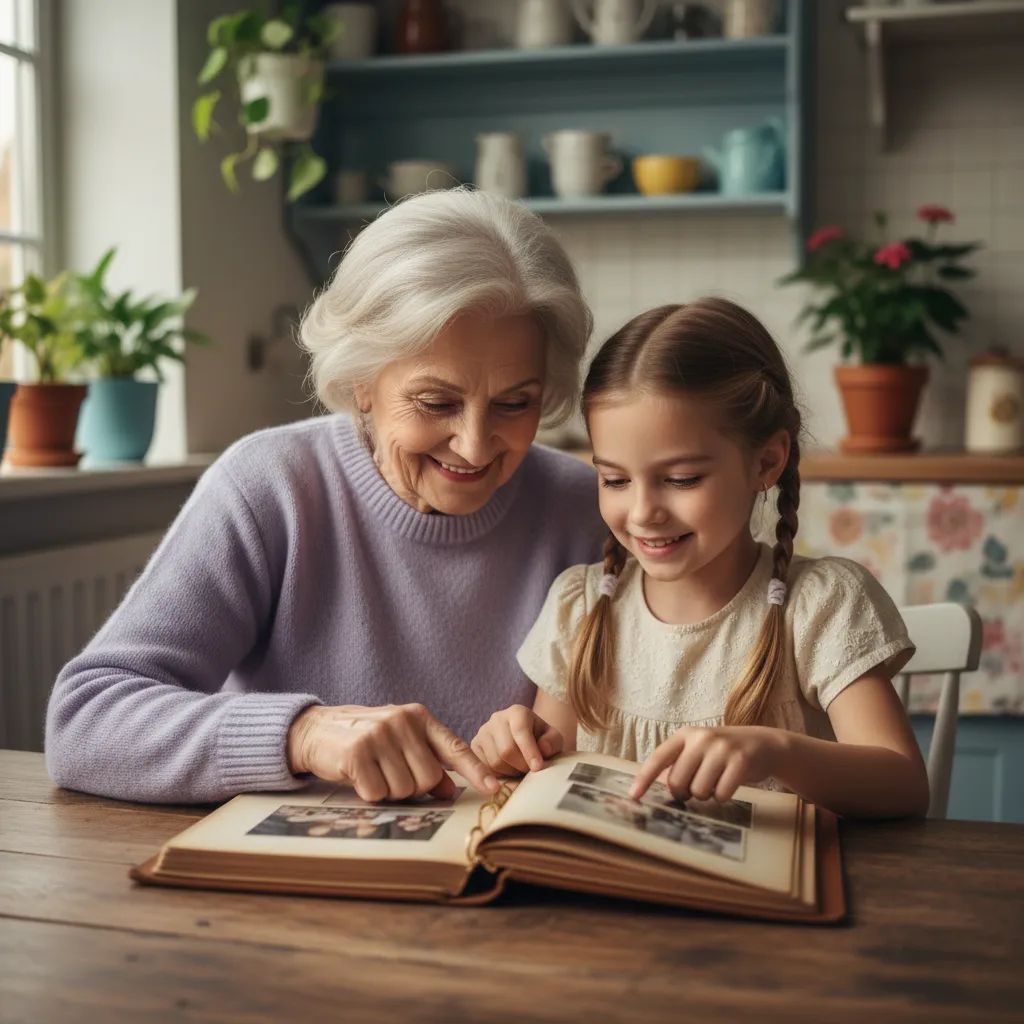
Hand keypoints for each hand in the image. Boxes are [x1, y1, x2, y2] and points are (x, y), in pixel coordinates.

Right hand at [286, 703, 498, 801]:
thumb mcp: (400, 742)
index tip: (493, 788)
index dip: (476, 770)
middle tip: (390, 772)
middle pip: (429, 779)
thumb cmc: (367, 740)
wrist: (318, 729)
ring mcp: (380, 736)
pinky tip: (359, 775)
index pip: (454, 747)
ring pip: (404, 789)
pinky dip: (369, 792)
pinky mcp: (357, 753)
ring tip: (374, 771)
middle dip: (412, 787)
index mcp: (418, 717)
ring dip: (389, 790)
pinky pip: (377, 793)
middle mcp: (402, 722)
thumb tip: (451, 790)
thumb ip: (428, 762)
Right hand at [471, 705, 563, 776]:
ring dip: (511, 773)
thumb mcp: (552, 739)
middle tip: (530, 772)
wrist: (523, 742)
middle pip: (507, 750)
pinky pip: (485, 768)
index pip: (520, 730)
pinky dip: (498, 775)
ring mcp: (483, 732)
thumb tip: (543, 748)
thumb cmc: (540, 740)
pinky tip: (508, 770)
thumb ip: (553, 742)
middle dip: (521, 766)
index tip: (537, 768)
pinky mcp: (474, 747)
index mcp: (517, 712)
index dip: (529, 751)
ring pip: (495, 762)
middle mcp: (497, 718)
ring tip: (520, 769)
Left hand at [629, 726, 785, 803]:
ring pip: (699, 791)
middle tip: (696, 787)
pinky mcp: (740, 762)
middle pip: (677, 782)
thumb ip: (677, 764)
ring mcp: (722, 749)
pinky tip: (729, 783)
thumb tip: (655, 787)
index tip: (633, 796)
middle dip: (685, 793)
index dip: (644, 779)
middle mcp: (701, 738)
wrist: (763, 744)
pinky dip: (723, 797)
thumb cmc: (722, 753)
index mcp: (685, 735)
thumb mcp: (698, 750)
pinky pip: (721, 795)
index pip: (658, 758)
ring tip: (715, 781)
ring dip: (706, 795)